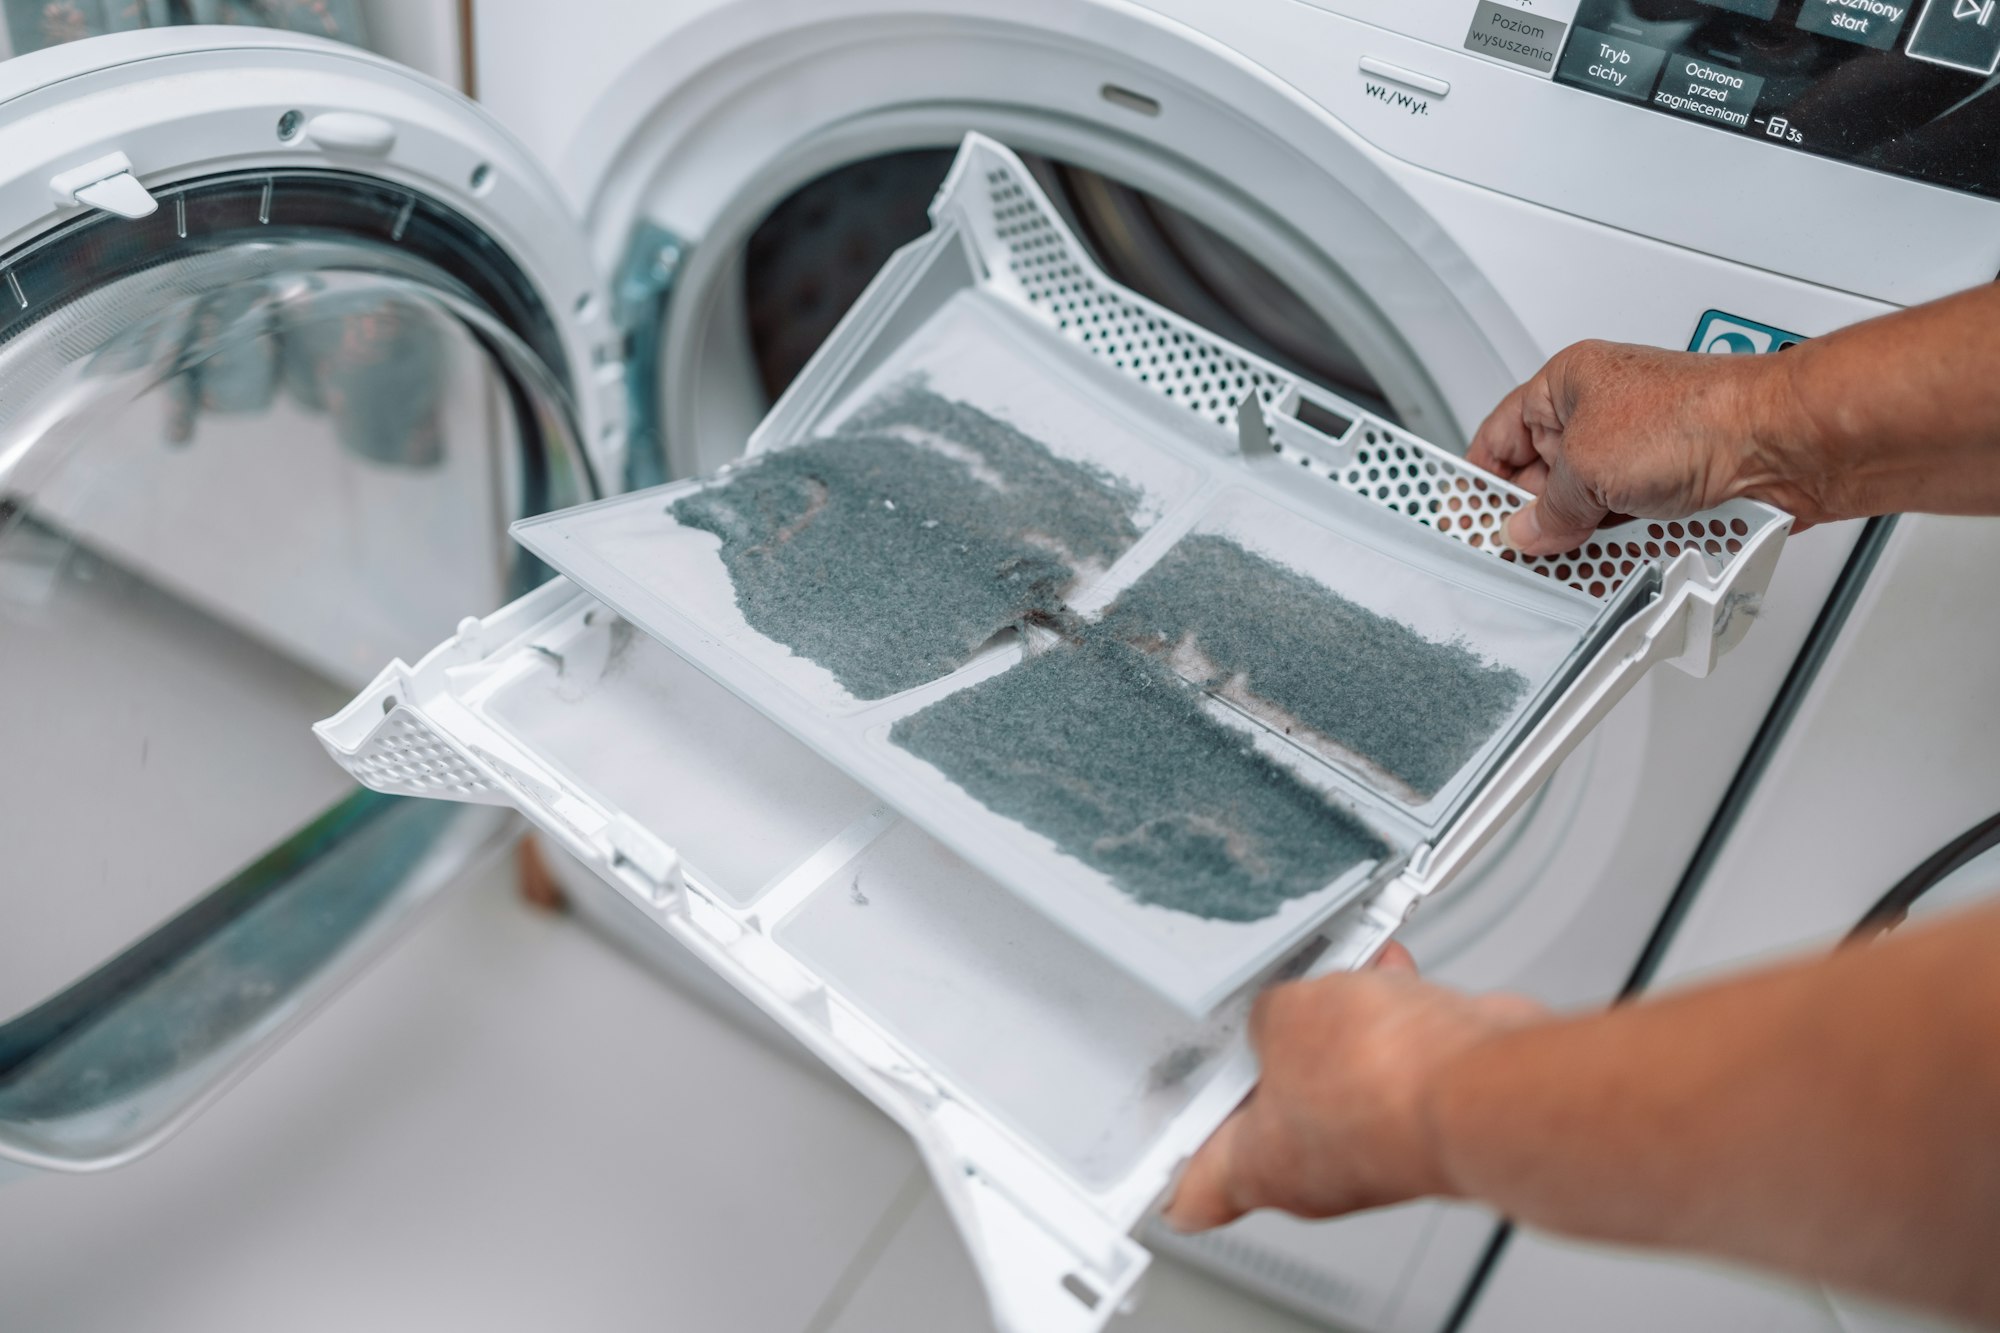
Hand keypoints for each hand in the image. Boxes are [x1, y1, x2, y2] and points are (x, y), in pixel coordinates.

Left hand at [1163, 945, 1547, 1231]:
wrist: (1490, 1083)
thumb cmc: (1384, 1081)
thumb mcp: (1282, 1016)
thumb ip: (1266, 1012)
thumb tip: (1280, 1009)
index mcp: (1260, 1169)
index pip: (1192, 1191)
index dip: (1167, 1164)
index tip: (1153, 1135)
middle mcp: (1319, 1171)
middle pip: (1267, 1114)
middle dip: (1264, 1052)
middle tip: (1254, 1011)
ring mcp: (1376, 1144)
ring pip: (1337, 1075)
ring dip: (1336, 1021)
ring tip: (1334, 971)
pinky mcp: (1426, 1112)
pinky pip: (1392, 1055)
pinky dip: (1388, 1013)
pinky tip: (1387, 970)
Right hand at [1466, 340, 1806, 556]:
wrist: (1782, 442)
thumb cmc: (1698, 418)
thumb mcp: (1587, 468)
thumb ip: (1547, 507)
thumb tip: (1527, 531)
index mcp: (1568, 382)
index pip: (1498, 435)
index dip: (1478, 482)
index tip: (1467, 521)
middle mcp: (1603, 410)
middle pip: (1542, 475)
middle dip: (1534, 514)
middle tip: (1522, 548)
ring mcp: (1640, 447)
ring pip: (1588, 502)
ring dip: (1582, 530)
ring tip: (1575, 552)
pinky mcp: (1674, 480)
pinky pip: (1628, 518)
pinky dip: (1621, 539)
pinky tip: (1617, 551)